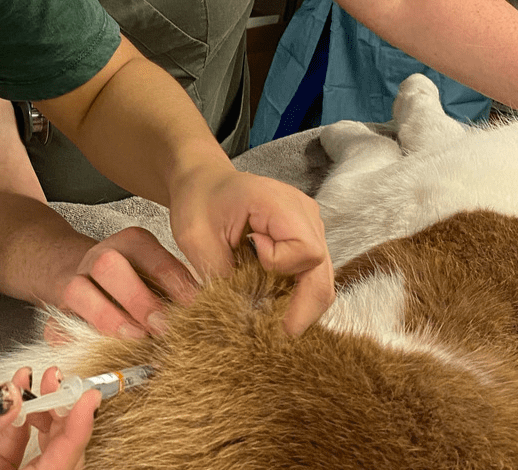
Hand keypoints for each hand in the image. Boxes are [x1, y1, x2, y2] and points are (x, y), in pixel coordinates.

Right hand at [0, 367, 97, 469]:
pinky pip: (3, 442)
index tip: (87, 403)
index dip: (72, 441)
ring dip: (37, 413)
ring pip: (26, 452)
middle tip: (66, 383)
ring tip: (39, 376)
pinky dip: (11, 413)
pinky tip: (15, 387)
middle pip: (43, 464)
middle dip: (59, 424)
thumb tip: (9, 398)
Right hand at [56, 227, 197, 339]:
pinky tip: (94, 353)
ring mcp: (73, 281)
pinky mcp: (56, 310)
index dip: (174, 282)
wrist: (83, 274)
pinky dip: (70, 340)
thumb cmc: (136, 281)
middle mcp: (99, 257)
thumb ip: (178, 290)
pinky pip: (53, 324)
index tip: (195, 307)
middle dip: (138, 299)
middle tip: (164, 328)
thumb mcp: (159, 276)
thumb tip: (214, 314)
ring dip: (108, 318)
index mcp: (130, 244)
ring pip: (78, 291)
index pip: (151, 255)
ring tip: (135, 340)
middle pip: (109, 266)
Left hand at [168, 166, 331, 335]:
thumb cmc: (197, 201)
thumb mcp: (195, 236)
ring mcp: (310, 226)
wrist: (203, 182)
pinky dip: (294, 292)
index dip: (281, 265)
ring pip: (320, 278)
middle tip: (276, 334)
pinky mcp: (306, 238)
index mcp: (279, 203)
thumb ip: (217, 272)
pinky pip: (310, 274)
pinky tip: (272, 301)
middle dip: (302, 308)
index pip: (306, 250)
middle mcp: (305, 214)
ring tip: (269, 316)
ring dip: (298, 302)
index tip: (250, 256)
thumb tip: (238, 315)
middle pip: (323, 272)